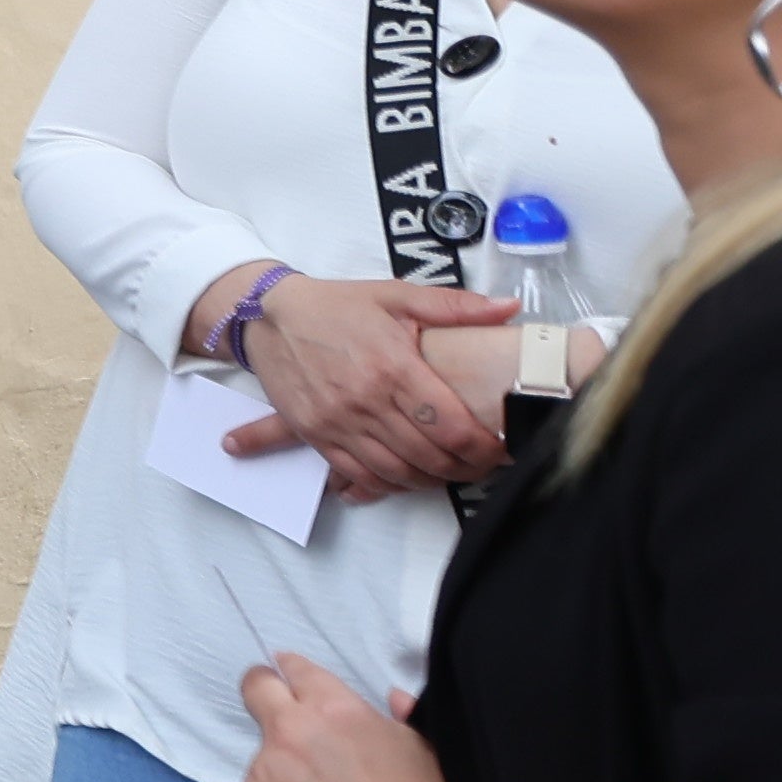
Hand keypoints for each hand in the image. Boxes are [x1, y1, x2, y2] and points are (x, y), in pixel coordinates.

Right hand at [209, 269, 518, 498]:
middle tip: (483, 464)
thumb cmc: (338, 306)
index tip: (500, 448)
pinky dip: (389, 485)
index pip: (450, 425)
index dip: (483, 447)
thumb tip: (510, 308)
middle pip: (429, 456)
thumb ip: (456, 306)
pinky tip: (408, 476)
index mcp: (393, 366)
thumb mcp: (397, 296)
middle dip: (465, 468)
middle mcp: (366, 400)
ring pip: (397, 472)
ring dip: (431, 481)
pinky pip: (359, 475)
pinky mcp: (316, 435)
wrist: (271, 316)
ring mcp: (338, 422)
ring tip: (451, 471)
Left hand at [234, 652, 468, 781]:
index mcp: (332, 706)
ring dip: (280, 763)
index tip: (291, 678)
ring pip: (261, 752)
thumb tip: (388, 694)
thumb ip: (392, 713)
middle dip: (263, 691)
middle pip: (254, 687)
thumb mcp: (418, 744)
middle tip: (277, 709)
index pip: (292, 667)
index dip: (293, 671)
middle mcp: (289, 731)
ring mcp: (264, 771)